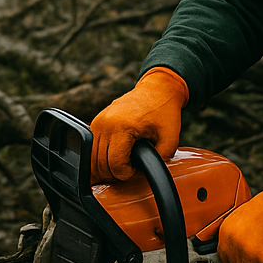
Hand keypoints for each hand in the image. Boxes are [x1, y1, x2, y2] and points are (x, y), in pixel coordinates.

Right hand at [88, 66, 189, 181]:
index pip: (114, 164)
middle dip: (115, 173)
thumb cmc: (164, 111)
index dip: (126, 174)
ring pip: (92, 158)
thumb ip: (160, 159)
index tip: (136, 169)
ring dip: (106, 167)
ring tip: (122, 165)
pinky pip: (92, 148)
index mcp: (122, 126)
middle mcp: (105, 123)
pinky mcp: (95, 122)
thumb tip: (145, 172)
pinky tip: (113, 158)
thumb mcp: (171, 138)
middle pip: (100, 163)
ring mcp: (98, 122)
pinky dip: (100, 157)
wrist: (157, 89)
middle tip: (130, 170)